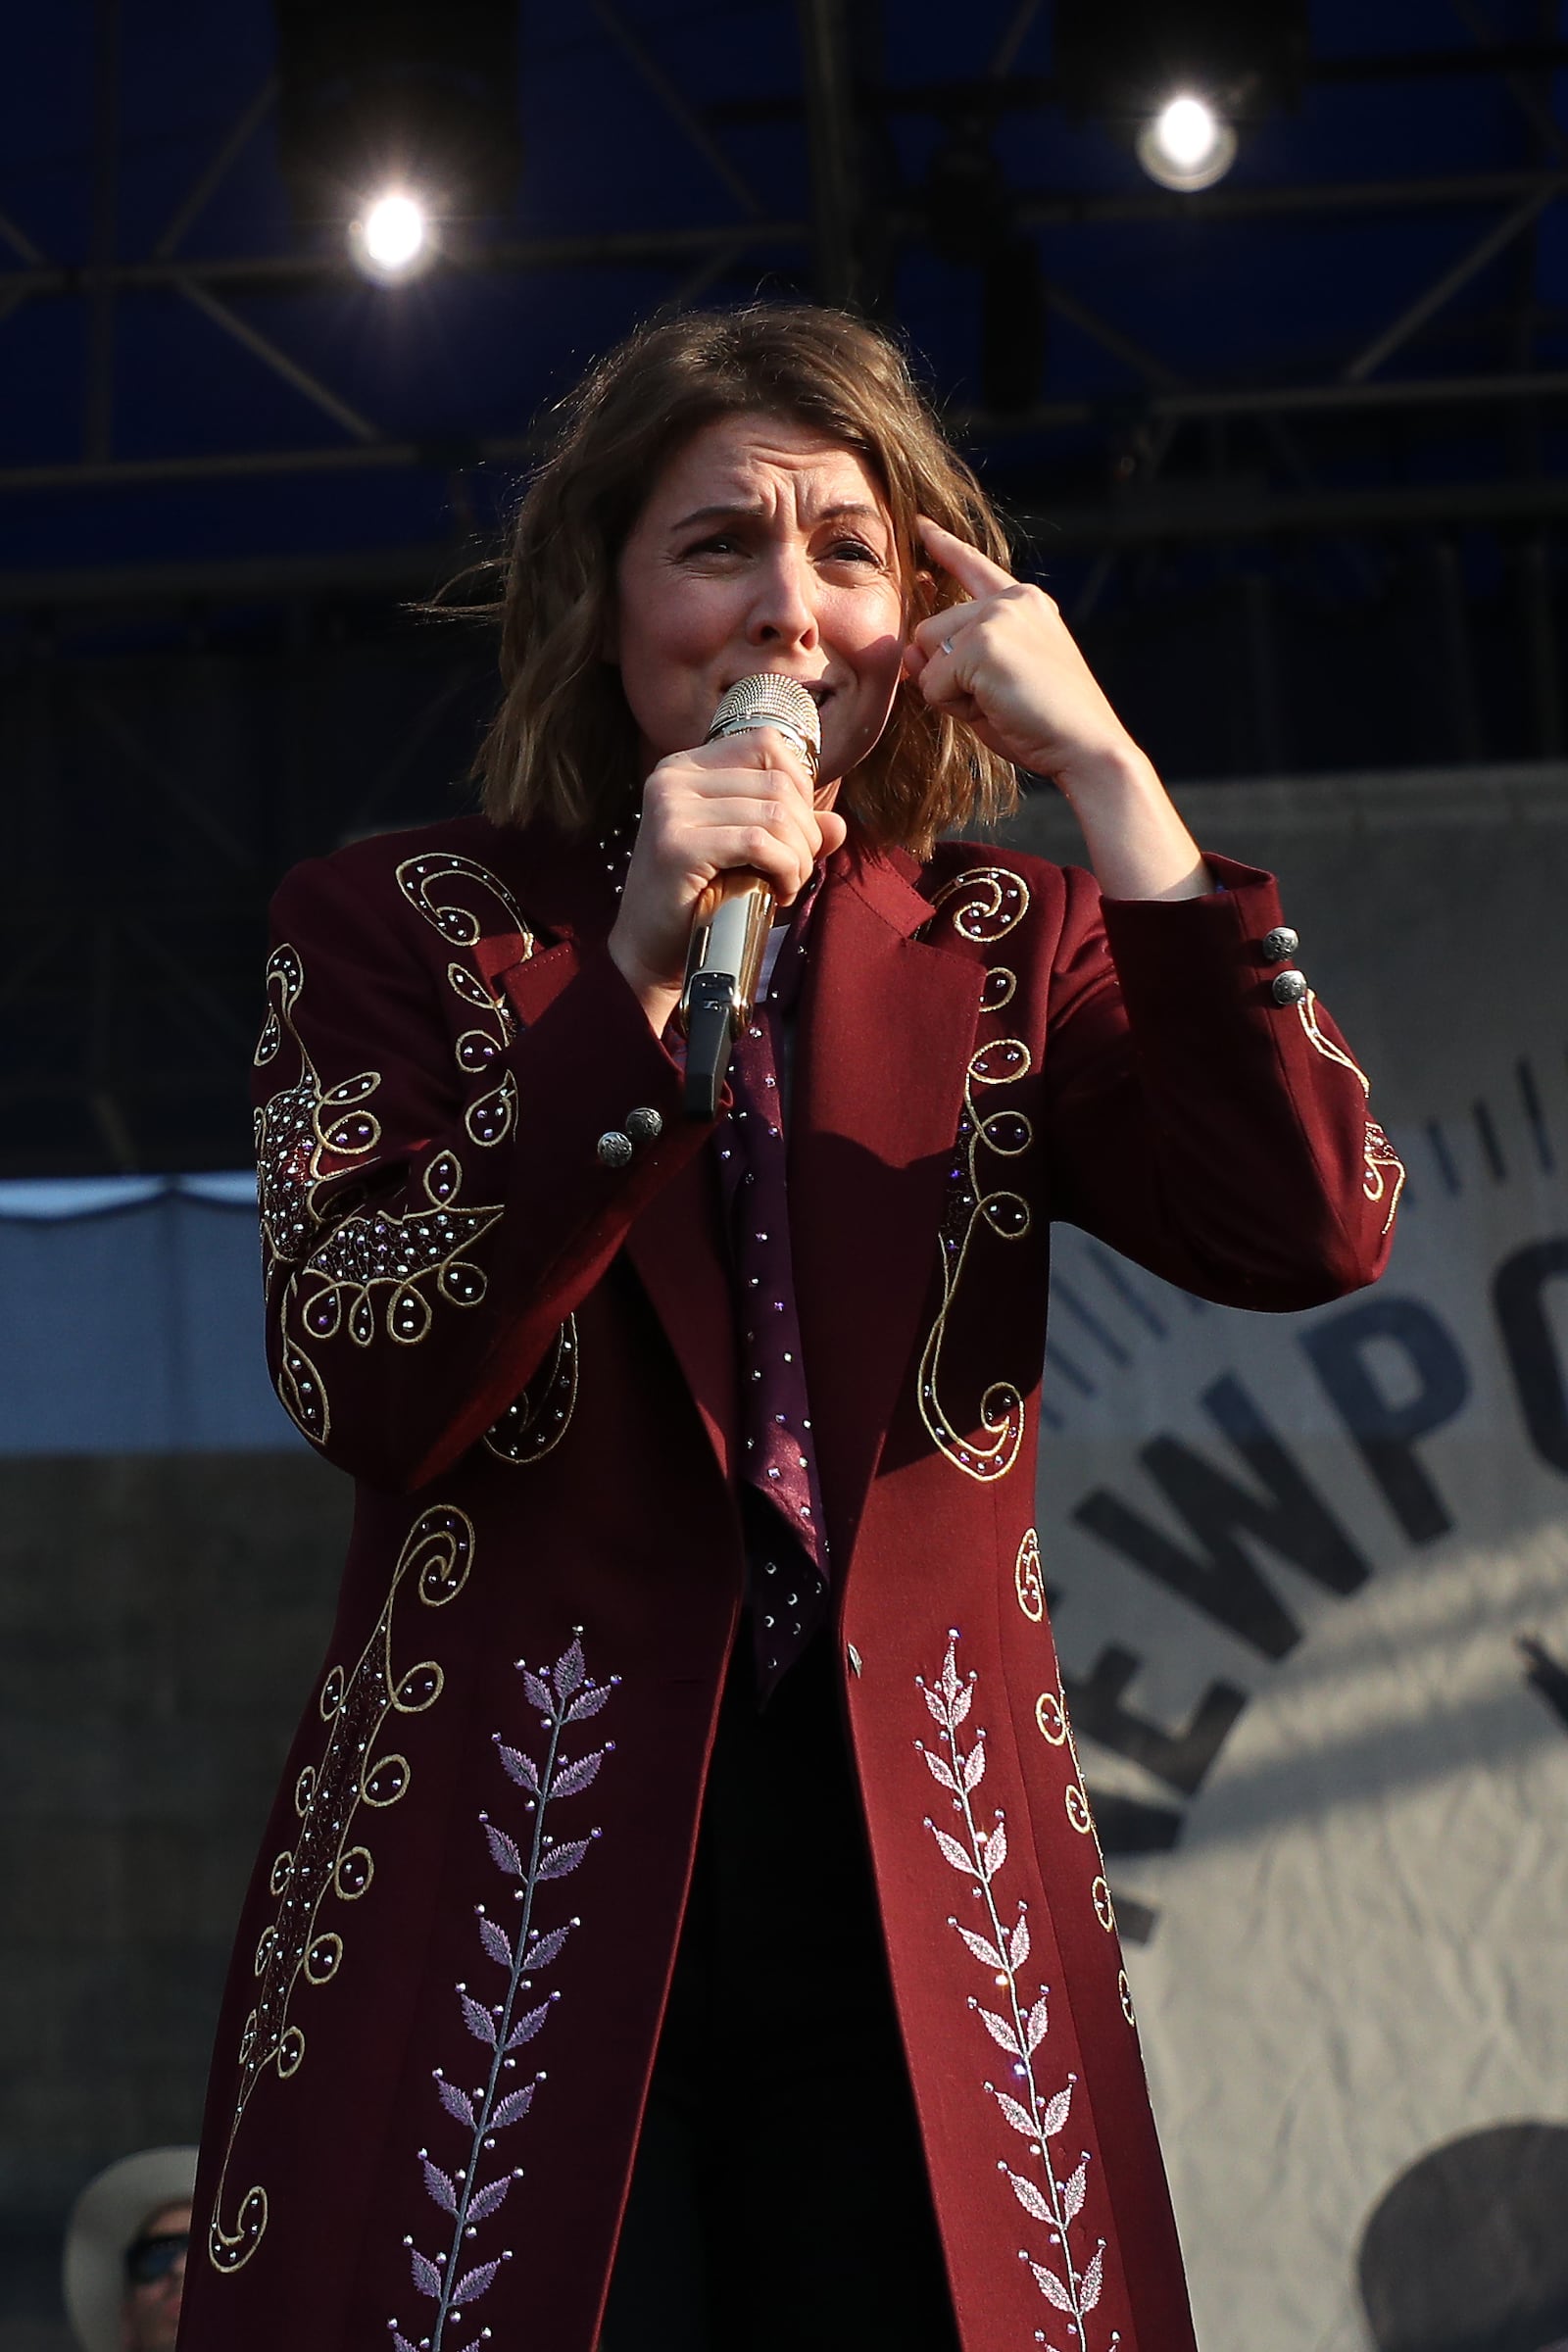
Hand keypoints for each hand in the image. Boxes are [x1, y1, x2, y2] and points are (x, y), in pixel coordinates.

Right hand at [608, 731, 847, 1034]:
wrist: (651, 951)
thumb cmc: (702, 900)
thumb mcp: (750, 856)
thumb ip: (792, 833)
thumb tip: (839, 825)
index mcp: (686, 768)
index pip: (765, 743)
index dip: (800, 785)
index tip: (798, 832)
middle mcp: (673, 778)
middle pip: (778, 783)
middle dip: (806, 833)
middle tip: (796, 872)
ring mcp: (670, 809)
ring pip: (775, 814)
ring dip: (799, 857)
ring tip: (788, 885)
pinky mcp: (676, 846)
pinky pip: (758, 843)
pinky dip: (785, 869)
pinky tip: (778, 892)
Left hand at [906, 516, 1210, 900]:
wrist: (1087, 748)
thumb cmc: (1046, 724)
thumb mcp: (995, 685)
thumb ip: (951, 662)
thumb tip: (907, 652)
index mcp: (1025, 603)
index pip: (974, 566)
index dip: (944, 547)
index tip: (920, 523)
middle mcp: (1011, 600)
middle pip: (932, 630)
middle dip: (948, 674)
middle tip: (998, 700)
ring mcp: (997, 618)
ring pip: (927, 653)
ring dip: (949, 690)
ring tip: (999, 704)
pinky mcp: (983, 644)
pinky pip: (932, 683)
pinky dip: (953, 707)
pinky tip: (995, 710)